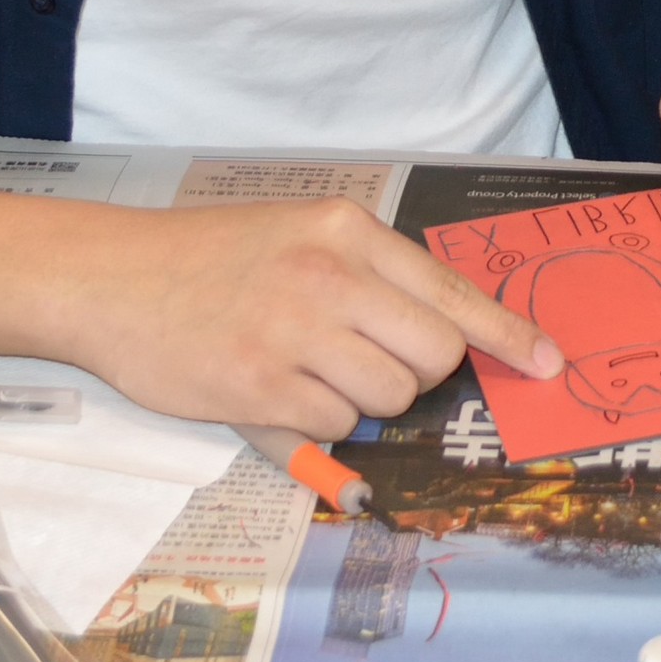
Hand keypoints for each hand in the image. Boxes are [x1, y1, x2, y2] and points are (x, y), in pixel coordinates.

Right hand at [44, 197, 561, 433]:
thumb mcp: (299, 238)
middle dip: (417, 377)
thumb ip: (369, 279)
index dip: (508, 335)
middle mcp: (328, 277)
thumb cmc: (211, 259)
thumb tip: (446, 338)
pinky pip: (331, 429)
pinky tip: (272, 391)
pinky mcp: (259, 388)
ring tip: (308, 373)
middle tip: (368, 366)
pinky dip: (314, 424)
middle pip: (433, 357)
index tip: (548, 364)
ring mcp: (294, 333)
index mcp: (346, 232)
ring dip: (360, 404)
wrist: (111, 278)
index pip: (451, 291)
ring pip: (387, 400)